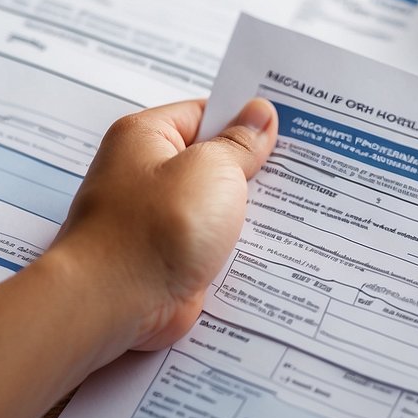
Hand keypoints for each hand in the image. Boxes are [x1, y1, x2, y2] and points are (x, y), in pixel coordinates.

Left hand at [0, 97, 276, 417]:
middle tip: (305, 166)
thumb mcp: (210, 170)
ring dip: (248, 213)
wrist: (112, 303)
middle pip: (212, 161)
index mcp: (147, 137)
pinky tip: (273, 247)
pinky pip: (209, 244)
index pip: (206, 113)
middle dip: (254, 168)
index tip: (291, 125)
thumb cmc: (152, 230)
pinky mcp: (167, 259)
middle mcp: (146, 174)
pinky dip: (235, 248)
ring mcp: (156, 220)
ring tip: (301, 206)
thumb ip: (239, 144)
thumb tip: (259, 114)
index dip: (248, 118)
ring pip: (214, 207)